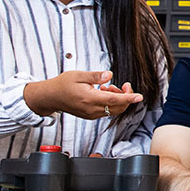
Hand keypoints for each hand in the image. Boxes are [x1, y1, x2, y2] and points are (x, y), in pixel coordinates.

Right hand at [24, 70, 142, 118]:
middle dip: (126, 96)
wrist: (50, 97)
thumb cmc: (62, 85)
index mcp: (89, 99)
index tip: (139, 96)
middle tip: (124, 85)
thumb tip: (110, 75)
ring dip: (118, 99)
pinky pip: (107, 111)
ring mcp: (91, 114)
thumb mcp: (78, 75)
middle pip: (118, 107)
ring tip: (108, 86)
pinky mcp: (90, 115)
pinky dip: (111, 102)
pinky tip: (104, 92)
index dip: (128, 98)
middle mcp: (92, 109)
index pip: (114, 100)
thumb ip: (96, 76)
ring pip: (113, 110)